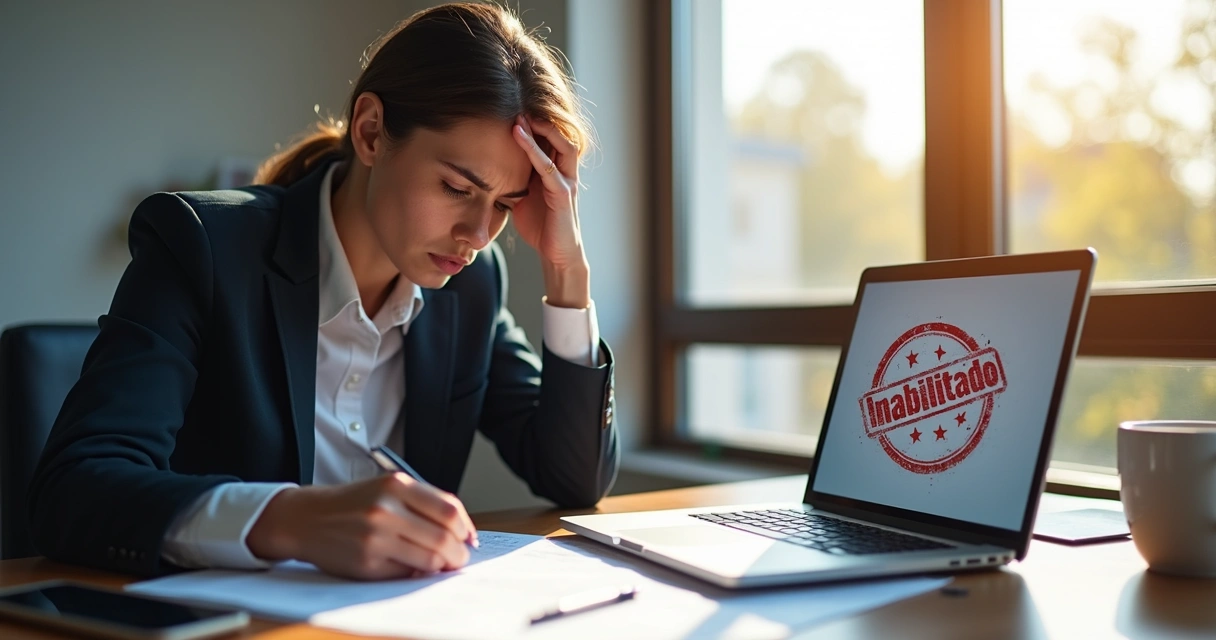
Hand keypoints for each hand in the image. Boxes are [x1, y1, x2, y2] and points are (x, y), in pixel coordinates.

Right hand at [246, 474, 477, 579]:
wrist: (306, 517)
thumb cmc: (353, 504)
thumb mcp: (386, 488)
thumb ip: (422, 504)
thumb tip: (462, 533)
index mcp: (396, 485)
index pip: (449, 510)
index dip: (466, 528)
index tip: (468, 538)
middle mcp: (386, 509)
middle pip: (444, 537)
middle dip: (459, 553)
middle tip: (459, 559)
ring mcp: (375, 537)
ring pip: (429, 559)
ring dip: (441, 566)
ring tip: (439, 565)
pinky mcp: (366, 562)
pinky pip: (405, 572)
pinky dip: (415, 573)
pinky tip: (410, 566)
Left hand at [511, 116, 590, 308]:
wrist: (556, 255)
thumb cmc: (540, 225)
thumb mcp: (522, 195)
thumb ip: (513, 177)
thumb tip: (485, 165)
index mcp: (555, 170)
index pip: (549, 138)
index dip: (534, 122)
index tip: (510, 108)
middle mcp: (564, 172)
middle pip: (559, 135)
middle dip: (541, 118)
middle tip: (517, 103)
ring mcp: (566, 182)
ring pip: (560, 147)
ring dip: (541, 130)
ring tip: (521, 117)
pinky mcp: (563, 196)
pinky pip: (550, 170)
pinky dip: (536, 152)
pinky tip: (521, 139)